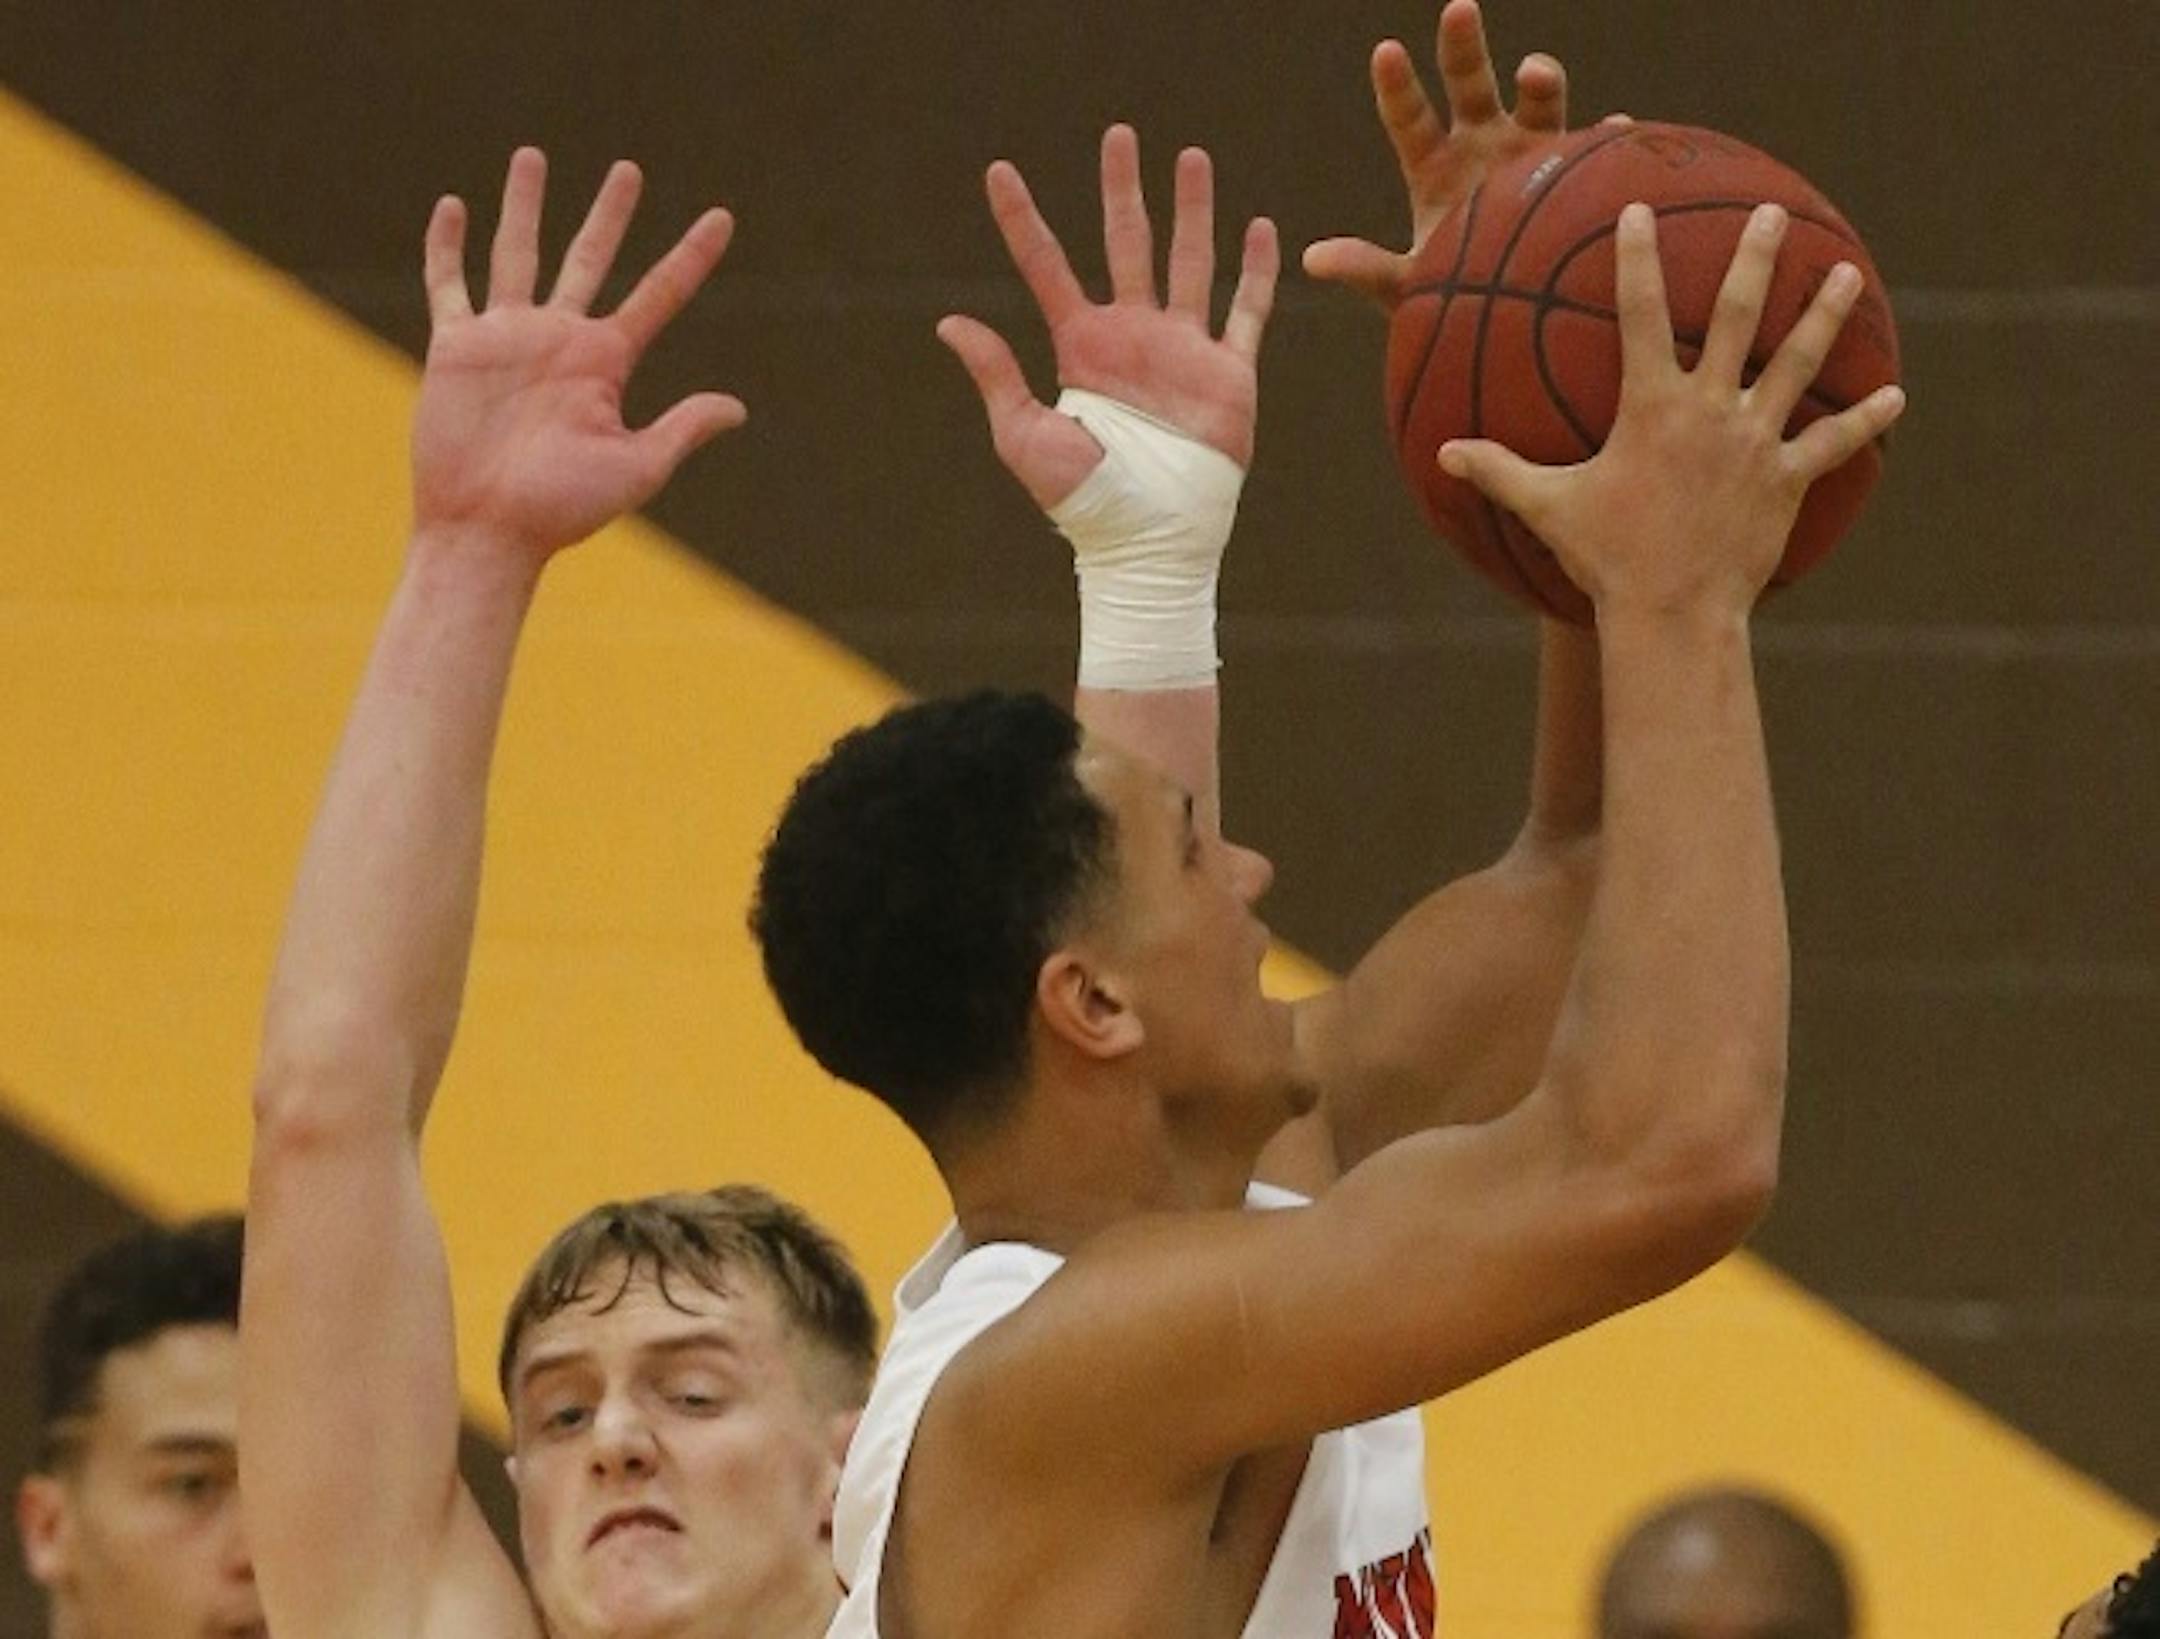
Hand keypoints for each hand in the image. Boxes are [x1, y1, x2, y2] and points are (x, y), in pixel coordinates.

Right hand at [410, 148, 744, 557]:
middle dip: (609, 215)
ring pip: (517, 254)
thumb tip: (737, 408)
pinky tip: (453, 207)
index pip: (660, 294)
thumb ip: (681, 428)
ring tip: (532, 156)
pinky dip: (448, 248)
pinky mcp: (457, 348)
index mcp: (606, 362)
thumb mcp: (636, 466)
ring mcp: (507, 339)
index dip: (692, 256)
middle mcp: (560, 340)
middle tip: (629, 169)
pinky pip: (451, 286)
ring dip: (524, 206)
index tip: (724, 218)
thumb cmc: (562, 509)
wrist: (488, 529)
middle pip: (590, 258)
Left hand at [937, 125, 1278, 510]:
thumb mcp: (1024, 434)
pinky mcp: (1229, 373)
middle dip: (1121, 190)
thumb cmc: (1083, 501)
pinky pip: (1248, 311)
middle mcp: (1133, 336)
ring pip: (1191, 259)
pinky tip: (1261, 228)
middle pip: (1127, 243)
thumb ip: (996, 375)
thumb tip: (950, 321)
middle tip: (1117, 136)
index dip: (1021, 218)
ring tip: (1190, 156)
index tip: (998, 172)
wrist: (1151, 540)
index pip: (1046, 266)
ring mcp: (1183, 350)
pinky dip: (1257, 271)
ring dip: (1192, 209)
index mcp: (1082, 346)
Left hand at [1305, 0, 1584, 310]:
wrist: (1512, 315)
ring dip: (1539, 80)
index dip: (1397, 84)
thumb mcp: (1407, 286)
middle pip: (1471, 83)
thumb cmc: (1452, 296)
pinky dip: (1607, 139)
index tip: (1385, 51)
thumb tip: (1312, 260)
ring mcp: (1533, 153)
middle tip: (1457, 8)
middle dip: (1464, 46)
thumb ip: (1366, 269)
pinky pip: (1597, 152)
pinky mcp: (1577, 175)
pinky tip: (1618, 128)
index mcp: (1434, 166)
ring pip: (1539, 101)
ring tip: (1534, 72)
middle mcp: (1484, 145)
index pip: (1408, 117)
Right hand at [1438, 204, 1906, 618]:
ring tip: (1847, 275)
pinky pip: (1833, 442)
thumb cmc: (1607, 559)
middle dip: (1755, 259)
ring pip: (1798, 364)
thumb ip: (1498, 471)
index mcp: (1652, 407)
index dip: (1637, 259)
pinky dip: (1864, 420)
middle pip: (1738, 317)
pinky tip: (1895, 396)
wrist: (1674, 613)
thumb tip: (1442, 453)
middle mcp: (1710, 411)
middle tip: (1771, 214)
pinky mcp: (1787, 480)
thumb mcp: (1549, 509)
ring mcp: (1755, 442)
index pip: (1642, 315)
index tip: (1638, 209)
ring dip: (1824, 316)